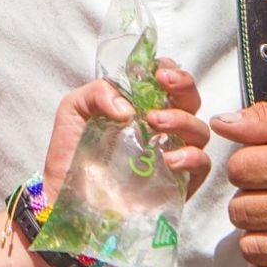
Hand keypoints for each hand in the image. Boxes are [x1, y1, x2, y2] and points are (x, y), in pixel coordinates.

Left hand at [41, 60, 209, 194]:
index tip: (158, 70)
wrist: (64, 196)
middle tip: (164, 86)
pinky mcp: (177, 183)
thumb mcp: (74, 110)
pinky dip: (192, 157)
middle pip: (190, 100)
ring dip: (182, 120)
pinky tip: (169, 159)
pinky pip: (202, 165)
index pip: (167, 81)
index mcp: (140, 105)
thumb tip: (127, 105)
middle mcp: (161, 127)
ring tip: (156, 123)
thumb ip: (96, 93)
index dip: (170, 70)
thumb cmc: (71, 152)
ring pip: (199, 129)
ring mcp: (171, 154)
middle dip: (184, 87)